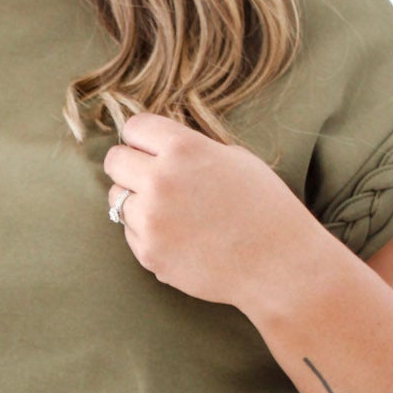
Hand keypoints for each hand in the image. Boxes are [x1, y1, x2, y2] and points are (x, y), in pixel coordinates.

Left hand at [101, 110, 313, 309]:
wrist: (279, 264)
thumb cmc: (265, 207)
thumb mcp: (234, 159)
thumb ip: (189, 149)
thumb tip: (155, 148)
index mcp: (184, 149)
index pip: (134, 127)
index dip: (142, 138)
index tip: (150, 148)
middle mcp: (160, 180)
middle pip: (114, 160)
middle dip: (129, 166)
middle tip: (150, 178)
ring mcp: (151, 219)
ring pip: (117, 199)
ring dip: (136, 200)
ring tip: (171, 211)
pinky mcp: (148, 253)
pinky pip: (130, 232)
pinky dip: (147, 232)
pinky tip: (180, 236)